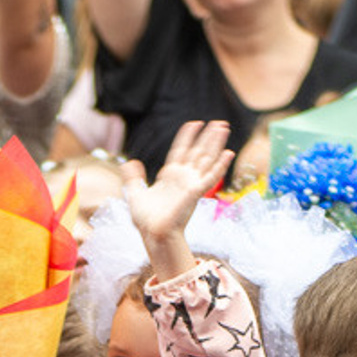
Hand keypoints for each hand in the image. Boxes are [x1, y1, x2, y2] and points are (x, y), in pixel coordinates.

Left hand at [122, 120, 232, 277]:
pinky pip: (210, 177)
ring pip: (206, 158)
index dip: (187, 136)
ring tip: (224, 128)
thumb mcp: (135, 193)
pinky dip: (220, 165)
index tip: (194, 123)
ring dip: (216, 143)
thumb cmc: (146, 220)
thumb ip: (133, 177)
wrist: (153, 234)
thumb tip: (128, 163)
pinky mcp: (195, 192)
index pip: (181, 150)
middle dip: (208, 136)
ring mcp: (190, 183)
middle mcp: (182, 177)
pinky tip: (228, 153)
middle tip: (219, 122)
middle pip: (198, 151)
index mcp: (170, 176)